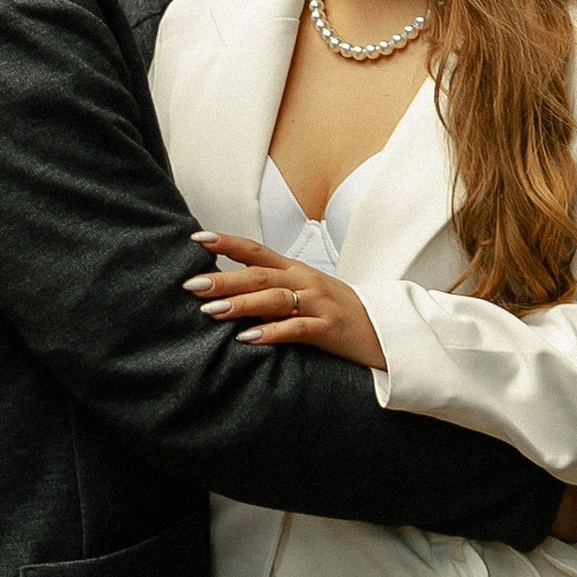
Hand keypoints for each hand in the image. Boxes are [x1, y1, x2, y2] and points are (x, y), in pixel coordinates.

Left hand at [186, 230, 385, 368]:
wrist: (384, 329)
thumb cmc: (337, 312)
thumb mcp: (304, 294)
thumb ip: (270, 291)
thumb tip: (229, 296)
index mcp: (296, 270)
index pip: (256, 250)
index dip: (227, 243)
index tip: (197, 239)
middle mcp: (305, 281)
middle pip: (259, 275)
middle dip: (224, 278)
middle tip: (192, 284)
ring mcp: (318, 303)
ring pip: (274, 299)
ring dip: (241, 304)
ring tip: (211, 311)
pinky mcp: (329, 327)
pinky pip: (296, 328)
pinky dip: (271, 332)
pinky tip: (248, 337)